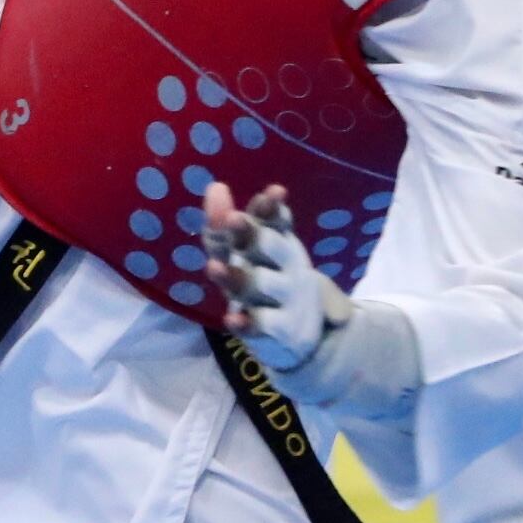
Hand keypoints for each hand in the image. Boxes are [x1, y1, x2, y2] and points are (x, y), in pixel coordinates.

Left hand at [202, 183, 347, 367]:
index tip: (272, 192)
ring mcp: (285, 299)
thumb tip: (214, 187)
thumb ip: (225, 225)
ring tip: (213, 267)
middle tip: (234, 219)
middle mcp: (286, 268)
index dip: (270, 209)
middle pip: (271, 249)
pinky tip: (231, 319)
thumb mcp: (248, 255)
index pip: (276, 222)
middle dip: (253, 234)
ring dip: (239, 277)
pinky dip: (247, 324)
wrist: (308, 336)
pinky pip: (263, 326)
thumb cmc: (270, 283)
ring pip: (261, 286)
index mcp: (280, 245)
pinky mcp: (281, 330)